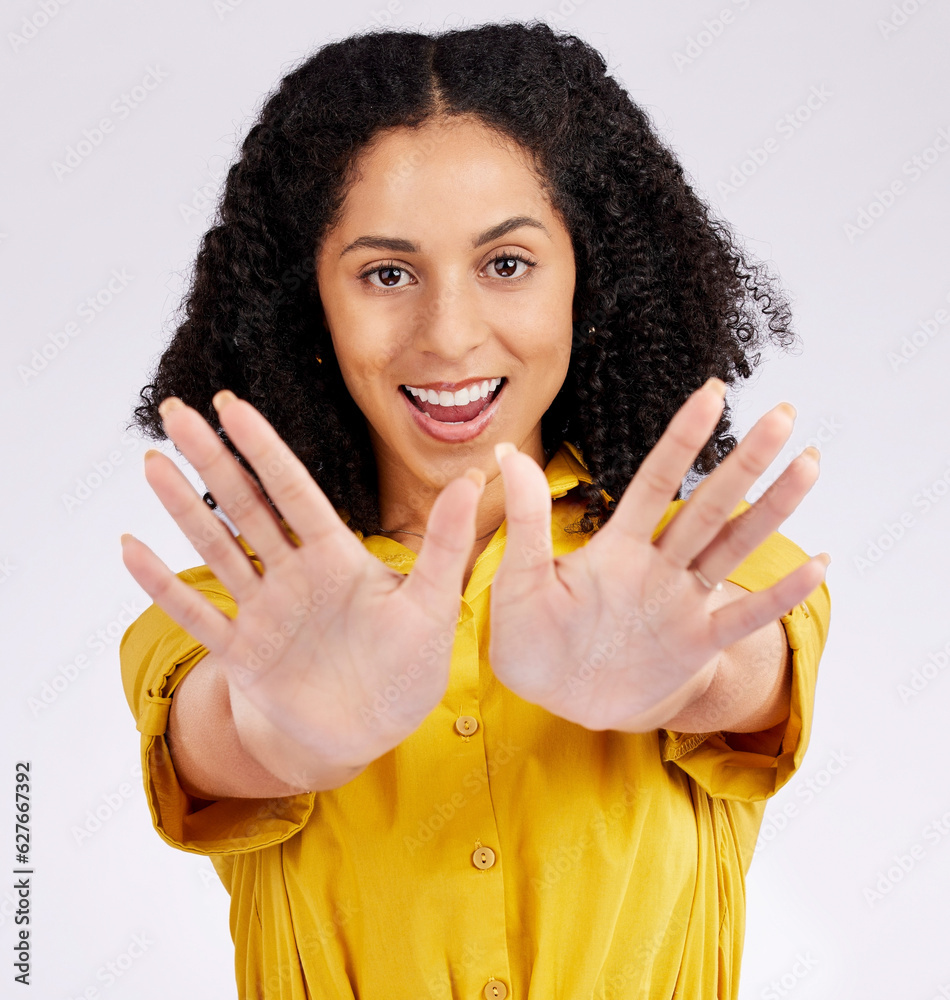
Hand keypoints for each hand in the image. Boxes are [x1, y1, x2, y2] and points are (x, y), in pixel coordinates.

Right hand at [120, 391, 484, 786]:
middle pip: (244, 506)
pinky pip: (198, 616)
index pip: (293, 491)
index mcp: (336, 558)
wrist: (370, 733)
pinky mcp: (243, 655)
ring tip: (151, 463)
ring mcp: (263, 613)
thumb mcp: (432, 604)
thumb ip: (446, 544)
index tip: (233, 405)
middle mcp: (293, 575)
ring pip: (215, 550)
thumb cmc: (408, 670)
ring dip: (182, 509)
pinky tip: (132, 548)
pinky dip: (163, 587)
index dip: (263, 448)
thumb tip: (476, 479)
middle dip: (211, 459)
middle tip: (176, 410)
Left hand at [488, 378, 827, 732]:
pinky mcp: (694, 645)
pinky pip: (744, 617)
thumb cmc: (531, 638)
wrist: (555, 698)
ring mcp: (680, 603)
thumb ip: (526, 521)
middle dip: (745, 462)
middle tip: (785, 414)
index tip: (712, 393)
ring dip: (771, 509)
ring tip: (810, 464)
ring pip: (733, 547)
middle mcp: (657, 566)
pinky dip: (779, 595)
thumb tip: (506, 451)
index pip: (654, 482)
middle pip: (708, 506)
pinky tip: (818, 564)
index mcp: (616, 547)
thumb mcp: (519, 580)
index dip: (683, 440)